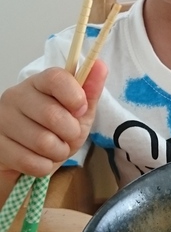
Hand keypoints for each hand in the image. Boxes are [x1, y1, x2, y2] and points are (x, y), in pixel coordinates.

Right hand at [0, 59, 106, 179]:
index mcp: (38, 82)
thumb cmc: (55, 130)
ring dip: (58, 152)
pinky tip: (40, 159)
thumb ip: (89, 91)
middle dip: (70, 133)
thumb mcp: (78, 113)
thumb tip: (100, 65)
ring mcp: (2, 121)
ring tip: (54, 149)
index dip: (75, 97)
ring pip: (43, 142)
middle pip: (52, 115)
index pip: (56, 78)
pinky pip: (31, 162)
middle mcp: (15, 96)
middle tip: (67, 136)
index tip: (80, 109)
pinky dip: (44, 166)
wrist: (28, 156)